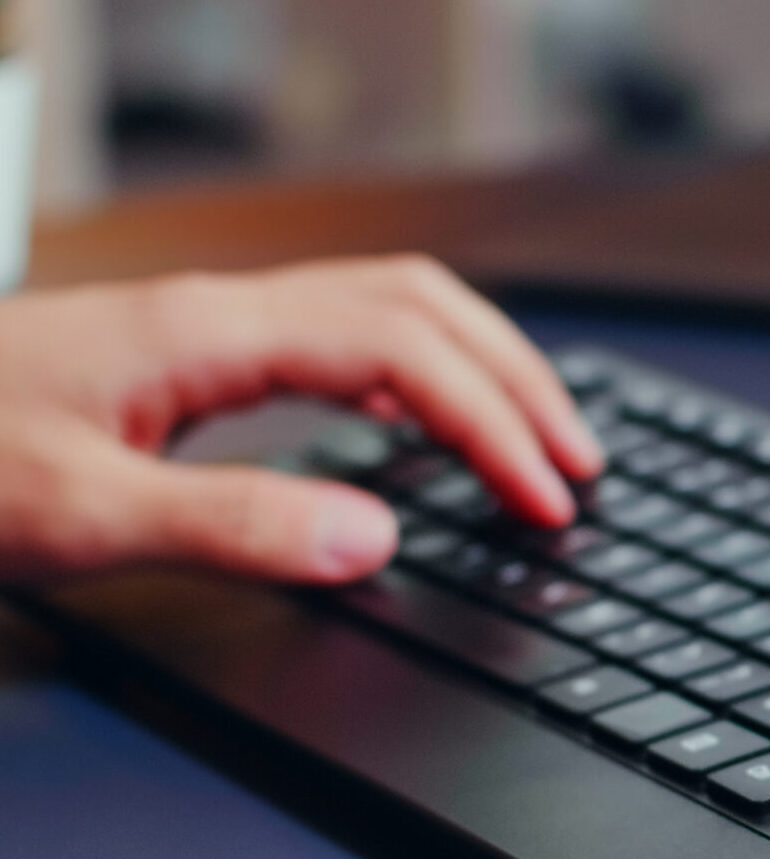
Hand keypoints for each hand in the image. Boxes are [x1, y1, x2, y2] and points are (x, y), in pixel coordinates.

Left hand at [0, 256, 601, 584]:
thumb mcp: (78, 516)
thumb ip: (234, 526)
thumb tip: (375, 535)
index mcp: (208, 335)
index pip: (403, 348)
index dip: (491, 422)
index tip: (545, 500)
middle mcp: (220, 312)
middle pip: (420, 303)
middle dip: (518, 378)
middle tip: (580, 464)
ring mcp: (208, 326)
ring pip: (389, 306)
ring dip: (480, 365)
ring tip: (537, 439)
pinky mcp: (192, 354)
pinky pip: (344, 334)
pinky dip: (420, 374)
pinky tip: (427, 426)